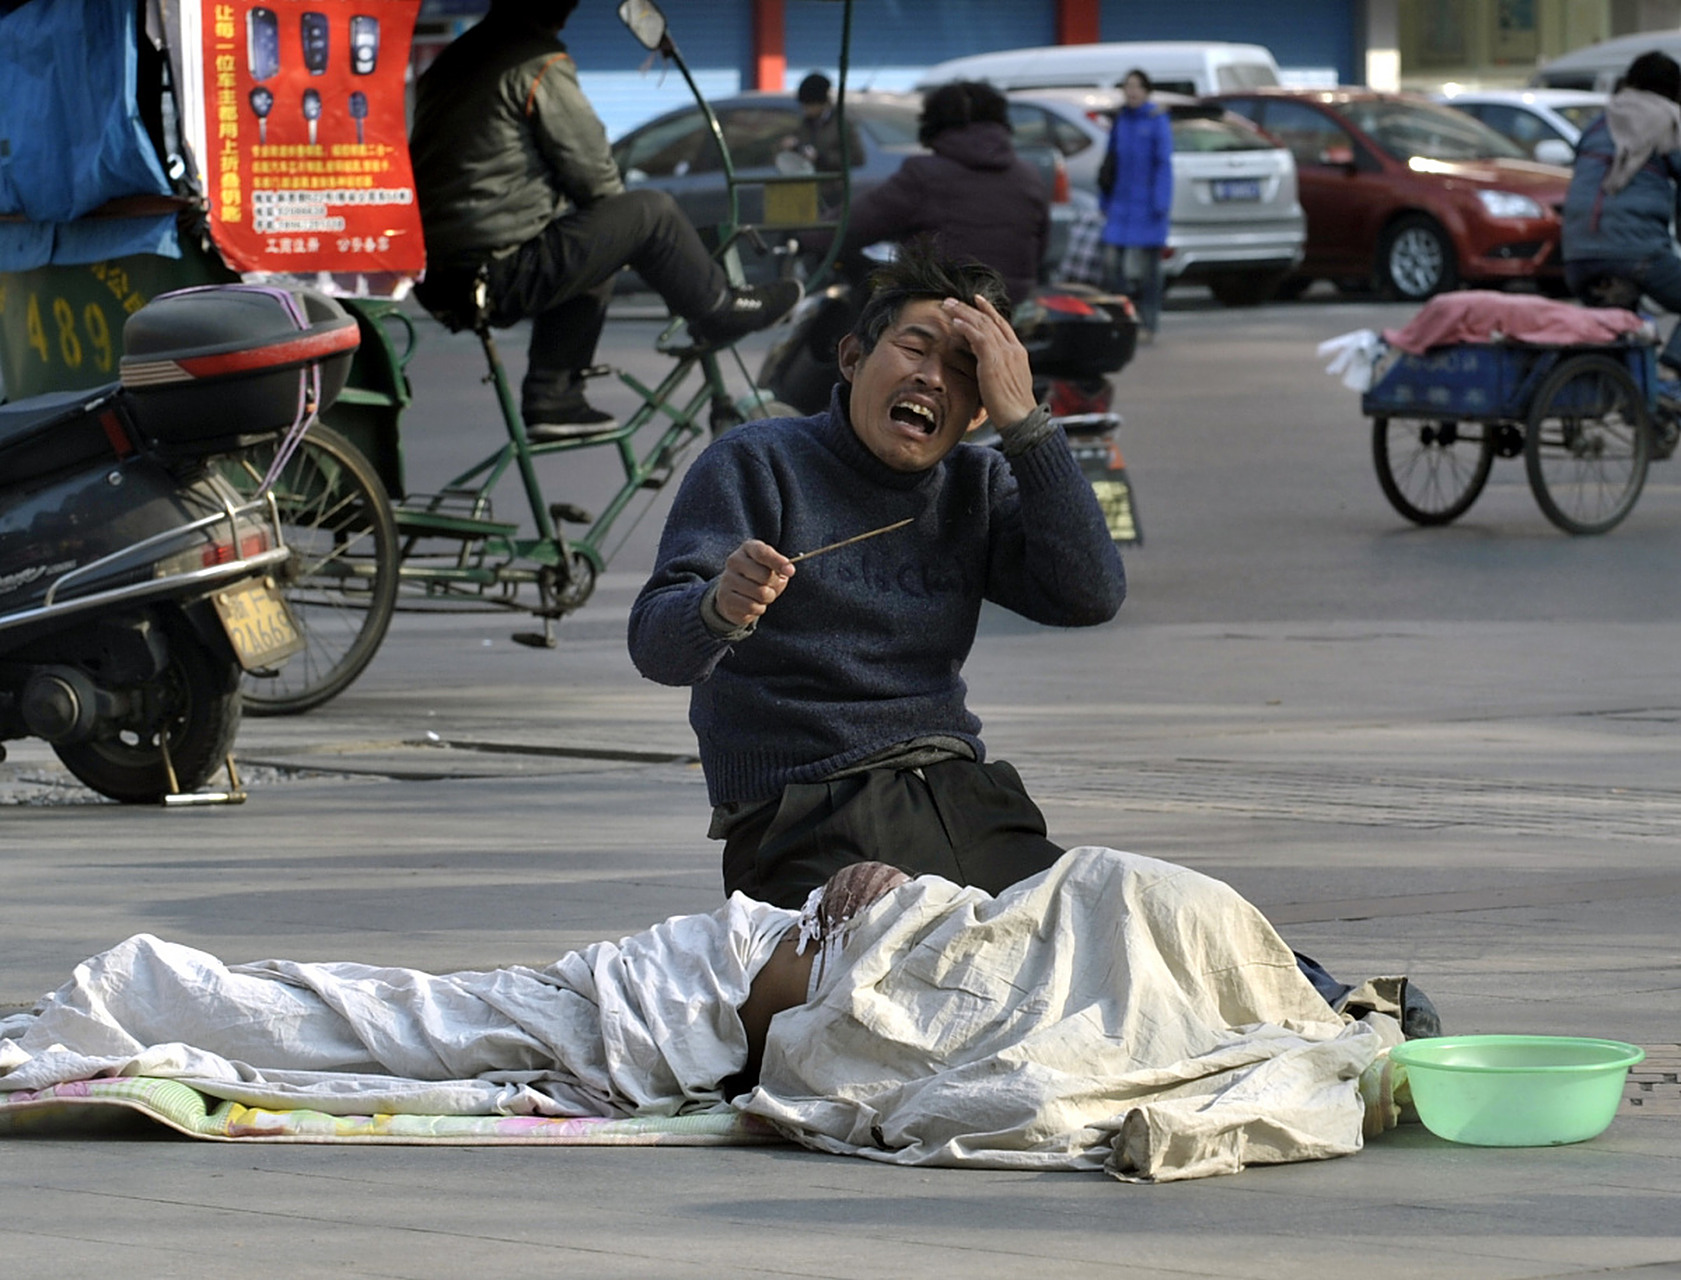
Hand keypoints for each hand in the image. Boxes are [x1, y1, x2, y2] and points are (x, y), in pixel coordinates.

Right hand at [716, 539, 794, 626]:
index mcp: (748, 548)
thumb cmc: (758, 577)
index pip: (763, 553)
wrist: (733, 593)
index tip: (790, 571)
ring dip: (768, 598)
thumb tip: (788, 570)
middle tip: (771, 587)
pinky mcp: (725, 598)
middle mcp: (734, 561)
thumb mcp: (771, 568)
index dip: (778, 562)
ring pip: (760, 593)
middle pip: (765, 576)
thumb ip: (780, 567)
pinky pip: (752, 607)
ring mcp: (727, 579)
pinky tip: (753, 604)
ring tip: (762, 596)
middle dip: (775, 585)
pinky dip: (759, 608)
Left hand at [941, 294, 1035, 426]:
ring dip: (962, 312)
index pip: (1002, 325)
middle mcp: (1012, 349)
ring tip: (947, 305)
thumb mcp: (1009, 384)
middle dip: (970, 307)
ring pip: (982, 324)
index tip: (976, 300)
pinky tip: (954, 322)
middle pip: (990, 320)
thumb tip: (990, 368)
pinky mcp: (993, 360)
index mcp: (1018, 353)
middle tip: (952, 300)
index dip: (988, 310)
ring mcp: (1004, 353)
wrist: (1021, 419)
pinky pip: (977, 337)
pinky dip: (965, 327)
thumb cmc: (1013, 409)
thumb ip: (1001, 370)